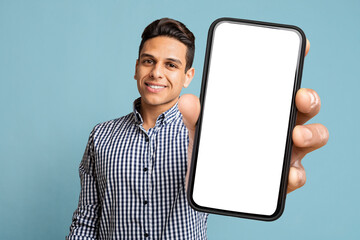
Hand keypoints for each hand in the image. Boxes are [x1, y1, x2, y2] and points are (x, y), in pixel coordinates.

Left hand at [178, 39, 328, 192]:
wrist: (207, 185)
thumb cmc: (211, 151)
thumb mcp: (201, 130)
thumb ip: (195, 117)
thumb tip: (188, 101)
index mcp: (262, 109)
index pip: (281, 84)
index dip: (293, 64)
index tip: (300, 47)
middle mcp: (278, 126)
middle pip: (305, 106)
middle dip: (309, 98)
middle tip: (300, 96)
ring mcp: (283, 151)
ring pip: (312, 137)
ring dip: (312, 133)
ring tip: (297, 136)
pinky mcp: (281, 178)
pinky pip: (297, 175)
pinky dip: (296, 174)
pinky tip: (289, 175)